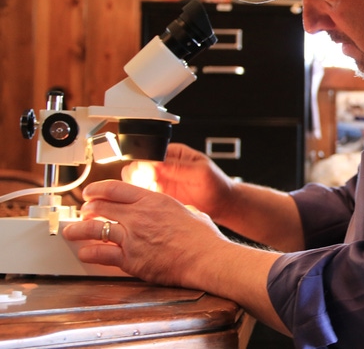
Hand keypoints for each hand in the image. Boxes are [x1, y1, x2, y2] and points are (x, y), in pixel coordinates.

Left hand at [62, 179, 229, 286]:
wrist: (205, 258)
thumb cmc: (203, 239)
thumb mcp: (191, 212)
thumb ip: (178, 209)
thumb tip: (179, 210)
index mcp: (153, 200)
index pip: (115, 188)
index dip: (97, 189)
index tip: (91, 192)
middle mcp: (139, 216)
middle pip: (101, 206)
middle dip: (88, 208)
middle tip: (84, 212)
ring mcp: (132, 237)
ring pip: (94, 228)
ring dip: (79, 229)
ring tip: (72, 231)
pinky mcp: (130, 259)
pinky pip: (100, 253)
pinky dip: (88, 252)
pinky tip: (84, 252)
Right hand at [122, 143, 233, 221]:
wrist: (222, 202)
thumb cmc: (216, 183)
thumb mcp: (202, 172)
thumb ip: (180, 167)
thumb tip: (158, 163)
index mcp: (173, 153)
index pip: (150, 153)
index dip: (146, 163)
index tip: (151, 173)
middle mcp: (163, 166)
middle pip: (138, 166)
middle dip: (138, 175)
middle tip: (149, 183)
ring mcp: (160, 181)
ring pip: (136, 181)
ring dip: (138, 187)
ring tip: (152, 192)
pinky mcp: (159, 196)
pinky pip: (143, 196)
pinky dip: (142, 199)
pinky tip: (152, 201)